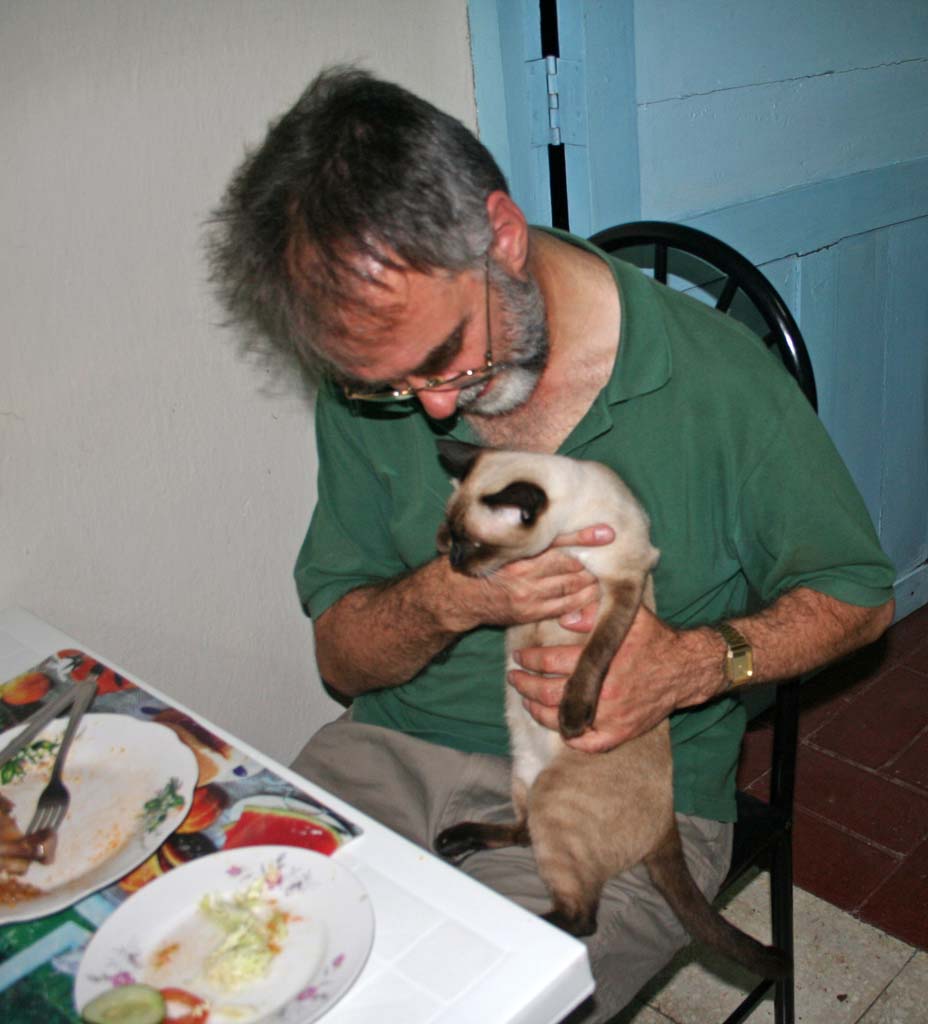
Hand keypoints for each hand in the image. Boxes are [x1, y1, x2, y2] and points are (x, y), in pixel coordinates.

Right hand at [443, 524, 615, 630]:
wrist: (454, 596)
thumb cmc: (474, 558)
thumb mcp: (487, 535)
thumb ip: (507, 518)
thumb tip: (523, 494)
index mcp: (513, 550)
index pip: (554, 541)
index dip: (582, 537)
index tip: (606, 531)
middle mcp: (522, 573)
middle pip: (568, 566)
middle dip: (591, 560)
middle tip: (610, 553)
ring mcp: (527, 596)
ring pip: (570, 587)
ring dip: (589, 581)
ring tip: (603, 572)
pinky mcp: (528, 613)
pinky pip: (562, 608)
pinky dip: (579, 601)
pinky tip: (590, 594)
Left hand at [508, 605, 696, 752]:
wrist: (685, 669)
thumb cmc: (654, 639)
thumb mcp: (628, 617)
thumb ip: (593, 614)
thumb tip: (563, 618)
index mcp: (601, 661)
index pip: (550, 662)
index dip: (529, 659)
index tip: (518, 656)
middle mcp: (603, 692)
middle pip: (547, 692)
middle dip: (524, 684)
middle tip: (513, 677)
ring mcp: (611, 717)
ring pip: (560, 719)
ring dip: (536, 710)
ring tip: (525, 699)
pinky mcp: (621, 733)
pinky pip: (587, 744)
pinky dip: (569, 737)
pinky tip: (557, 725)